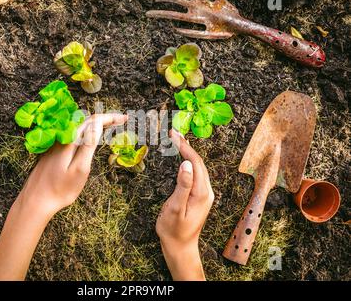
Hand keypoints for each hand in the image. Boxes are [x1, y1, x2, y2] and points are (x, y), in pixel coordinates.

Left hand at [18, 113, 127, 219]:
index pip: (93, 121)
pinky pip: (72, 134)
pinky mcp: (52, 151)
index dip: (110, 117)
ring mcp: (56, 144)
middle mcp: (62, 138)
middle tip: (122, 121)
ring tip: (110, 126)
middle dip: (105, 119)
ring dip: (95, 124)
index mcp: (70, 141)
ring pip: (78, 127)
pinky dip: (85, 132)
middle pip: (86, 121)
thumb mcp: (80, 168)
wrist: (35, 201)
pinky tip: (90, 137)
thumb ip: (88, 145)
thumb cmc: (60, 190)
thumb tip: (98, 123)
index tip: (125, 119)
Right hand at [156, 129, 213, 280]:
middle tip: (173, 133)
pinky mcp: (200, 196)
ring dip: (188, 152)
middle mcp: (207, 191)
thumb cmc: (174, 230)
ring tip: (177, 140)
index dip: (185, 147)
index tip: (174, 135)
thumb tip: (185, 164)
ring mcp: (204, 194)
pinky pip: (196, 174)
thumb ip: (182, 186)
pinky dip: (188, 162)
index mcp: (202, 193)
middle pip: (198, 163)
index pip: (195, 163)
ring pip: (198, 167)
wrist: (180, 247)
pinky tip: (182, 157)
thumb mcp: (175, 208)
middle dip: (187, 146)